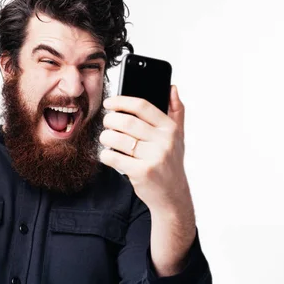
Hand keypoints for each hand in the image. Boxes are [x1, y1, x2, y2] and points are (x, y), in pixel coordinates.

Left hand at [99, 85, 191, 214]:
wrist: (172, 195)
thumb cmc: (170, 163)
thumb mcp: (177, 137)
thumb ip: (176, 111)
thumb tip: (172, 87)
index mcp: (170, 128)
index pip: (142, 106)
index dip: (121, 101)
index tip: (108, 103)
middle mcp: (164, 141)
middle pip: (126, 122)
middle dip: (110, 121)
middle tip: (106, 123)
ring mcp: (153, 157)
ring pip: (117, 139)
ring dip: (105, 137)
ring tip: (106, 139)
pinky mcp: (142, 172)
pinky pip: (113, 157)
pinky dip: (106, 155)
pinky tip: (108, 155)